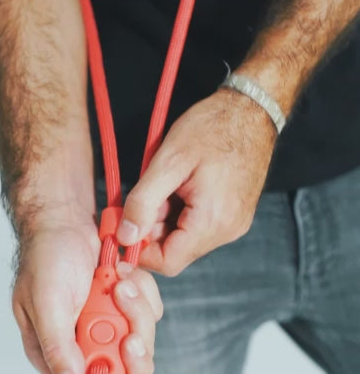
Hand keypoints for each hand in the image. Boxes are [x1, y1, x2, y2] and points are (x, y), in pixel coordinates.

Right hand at [11, 206, 161, 373]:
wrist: (66, 221)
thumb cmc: (46, 257)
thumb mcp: (44, 301)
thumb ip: (56, 345)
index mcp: (60, 351)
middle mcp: (86, 342)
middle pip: (126, 370)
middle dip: (133, 347)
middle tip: (128, 328)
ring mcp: (109, 323)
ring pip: (143, 338)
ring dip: (136, 310)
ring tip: (117, 283)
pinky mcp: (126, 304)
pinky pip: (150, 311)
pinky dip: (143, 293)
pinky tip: (123, 275)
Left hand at [116, 88, 276, 275]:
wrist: (251, 111)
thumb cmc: (212, 128)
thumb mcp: (169, 160)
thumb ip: (144, 202)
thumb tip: (125, 236)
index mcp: (213, 221)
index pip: (167, 262)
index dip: (139, 250)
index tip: (123, 226)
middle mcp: (227, 231)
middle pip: (175, 252)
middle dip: (151, 228)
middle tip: (146, 194)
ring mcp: (232, 225)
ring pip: (184, 240)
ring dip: (165, 219)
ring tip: (167, 184)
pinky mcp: (233, 216)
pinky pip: (197, 228)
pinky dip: (180, 214)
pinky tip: (180, 187)